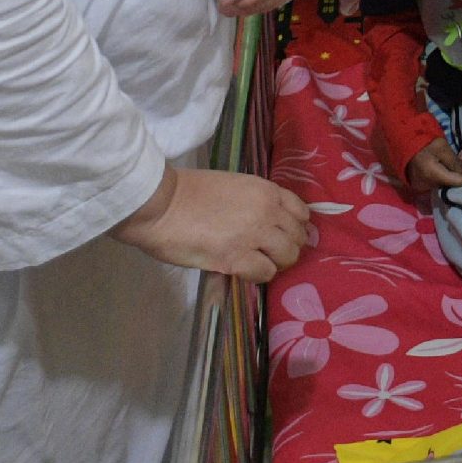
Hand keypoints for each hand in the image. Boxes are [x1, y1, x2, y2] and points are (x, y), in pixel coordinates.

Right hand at [110, 166, 307, 279]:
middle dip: (287, 248)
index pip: (301, 213)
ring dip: (276, 263)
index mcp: (265, 190)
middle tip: (269, 255)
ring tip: (257, 263)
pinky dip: (258, 276)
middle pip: (298, 237)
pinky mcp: (237, 258)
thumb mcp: (232, 186)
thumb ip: (254, 203)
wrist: (160, 205)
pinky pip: (265, 273)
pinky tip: (243, 271)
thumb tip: (266, 224)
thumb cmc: (187, 193)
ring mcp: (254, 235)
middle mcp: (267, 211)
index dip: (294, 228)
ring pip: (288, 256)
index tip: (281, 235)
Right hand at [406, 134, 461, 191]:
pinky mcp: (432, 176)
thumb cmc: (420, 142)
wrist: (402, 142)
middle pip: (459, 175)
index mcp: (435, 176)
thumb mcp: (440, 147)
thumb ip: (456, 161)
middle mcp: (434, 183)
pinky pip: (448, 171)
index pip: (460, 181)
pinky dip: (456, 160)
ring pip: (455, 172)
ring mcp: (432, 181)